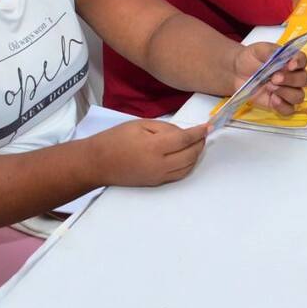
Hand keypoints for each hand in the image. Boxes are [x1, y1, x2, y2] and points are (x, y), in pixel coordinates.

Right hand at [91, 119, 207, 186]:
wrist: (97, 163)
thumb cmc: (116, 139)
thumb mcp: (140, 125)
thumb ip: (164, 128)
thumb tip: (182, 133)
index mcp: (155, 147)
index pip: (185, 139)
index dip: (199, 132)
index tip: (209, 126)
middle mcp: (160, 165)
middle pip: (190, 155)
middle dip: (200, 143)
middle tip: (203, 134)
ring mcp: (158, 176)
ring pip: (187, 167)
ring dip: (196, 155)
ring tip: (197, 143)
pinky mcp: (156, 183)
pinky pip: (179, 174)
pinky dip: (188, 165)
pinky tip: (188, 156)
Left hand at [235, 41, 306, 115]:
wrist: (238, 71)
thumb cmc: (251, 58)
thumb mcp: (259, 50)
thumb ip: (271, 52)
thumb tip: (281, 57)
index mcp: (291, 60)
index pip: (303, 60)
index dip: (299, 63)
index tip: (290, 65)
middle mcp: (293, 76)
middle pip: (303, 80)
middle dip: (291, 79)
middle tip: (274, 78)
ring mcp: (288, 91)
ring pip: (299, 96)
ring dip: (286, 92)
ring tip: (269, 86)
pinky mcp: (279, 104)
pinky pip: (289, 109)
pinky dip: (282, 106)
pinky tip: (273, 99)